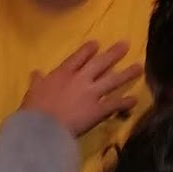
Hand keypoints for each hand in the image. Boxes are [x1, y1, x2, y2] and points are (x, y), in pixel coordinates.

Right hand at [21, 40, 141, 135]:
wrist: (43, 127)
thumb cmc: (34, 109)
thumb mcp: (33, 91)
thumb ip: (37, 81)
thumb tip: (35, 73)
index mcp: (63, 73)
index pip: (78, 57)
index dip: (89, 50)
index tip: (97, 44)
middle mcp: (80, 79)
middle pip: (100, 63)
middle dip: (114, 53)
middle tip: (126, 45)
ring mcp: (91, 94)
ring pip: (112, 80)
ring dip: (127, 74)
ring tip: (139, 67)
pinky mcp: (98, 110)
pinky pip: (114, 104)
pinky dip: (125, 102)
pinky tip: (135, 99)